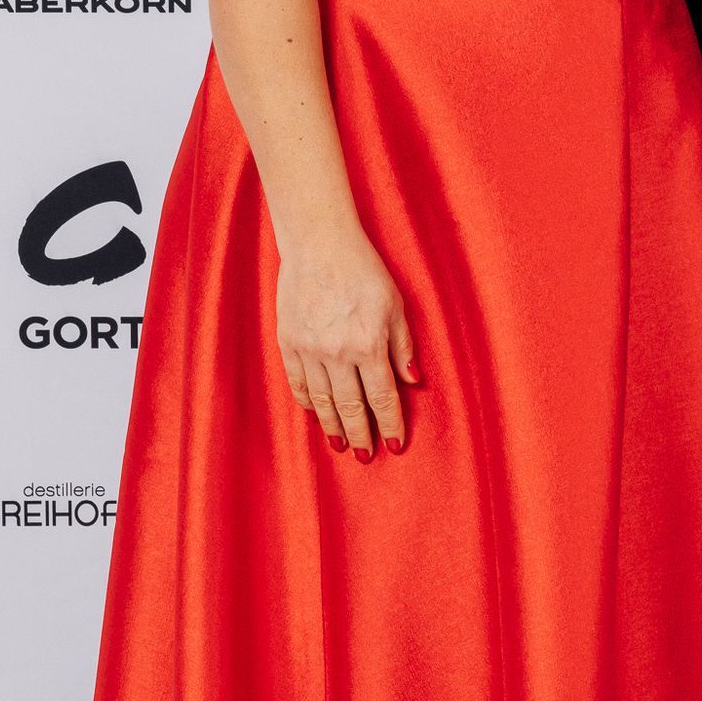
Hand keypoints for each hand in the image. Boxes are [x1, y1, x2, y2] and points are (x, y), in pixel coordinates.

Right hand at [275, 231, 417, 456]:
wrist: (318, 245)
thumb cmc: (363, 270)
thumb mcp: (396, 304)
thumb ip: (403, 346)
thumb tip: (412, 381)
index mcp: (369, 344)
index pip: (382, 397)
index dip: (389, 424)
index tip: (394, 444)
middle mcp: (338, 353)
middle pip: (351, 406)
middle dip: (361, 434)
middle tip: (366, 455)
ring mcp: (310, 349)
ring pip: (322, 401)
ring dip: (333, 426)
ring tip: (341, 445)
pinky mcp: (288, 342)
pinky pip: (298, 382)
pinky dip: (307, 402)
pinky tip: (315, 415)